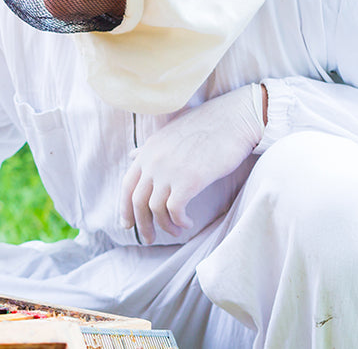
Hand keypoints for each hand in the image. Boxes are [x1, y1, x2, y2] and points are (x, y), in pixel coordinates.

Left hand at [121, 84, 264, 243]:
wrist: (233, 119)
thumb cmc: (206, 126)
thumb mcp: (169, 134)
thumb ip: (150, 149)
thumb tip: (132, 156)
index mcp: (148, 151)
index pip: (126, 185)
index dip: (125, 208)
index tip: (128, 224)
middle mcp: (153, 161)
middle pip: (137, 201)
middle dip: (142, 224)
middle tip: (151, 239)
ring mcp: (169, 170)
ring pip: (155, 209)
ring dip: (165, 225)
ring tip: (177, 230)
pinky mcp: (189, 179)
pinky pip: (174, 210)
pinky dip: (178, 221)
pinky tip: (188, 222)